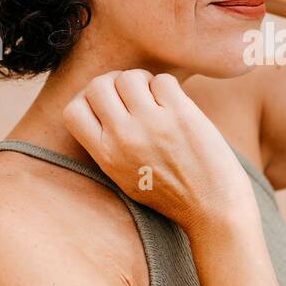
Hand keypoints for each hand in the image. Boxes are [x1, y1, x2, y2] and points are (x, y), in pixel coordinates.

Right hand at [62, 69, 256, 234]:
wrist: (213, 208)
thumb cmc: (171, 194)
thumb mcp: (124, 177)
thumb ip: (108, 145)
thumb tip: (100, 105)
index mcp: (106, 156)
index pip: (73, 111)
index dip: (87, 99)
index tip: (107, 104)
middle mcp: (124, 138)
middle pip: (98, 85)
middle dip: (114, 83)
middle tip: (133, 94)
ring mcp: (152, 124)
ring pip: (130, 77)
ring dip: (142, 81)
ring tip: (155, 97)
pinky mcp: (181, 114)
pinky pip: (162, 80)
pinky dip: (167, 86)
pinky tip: (175, 103)